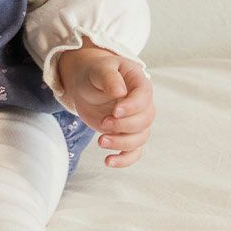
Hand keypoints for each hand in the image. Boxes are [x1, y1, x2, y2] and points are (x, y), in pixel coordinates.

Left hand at [56, 41, 154, 167]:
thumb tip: (120, 91)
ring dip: (122, 143)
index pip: (144, 97)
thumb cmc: (95, 72)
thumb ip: (109, 78)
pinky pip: (133, 152)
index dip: (132, 107)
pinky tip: (108, 161)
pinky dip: (124, 160)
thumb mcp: (99, 69)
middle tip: (103, 123)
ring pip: (140, 138)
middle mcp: (142, 104)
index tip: (115, 111)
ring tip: (100, 141)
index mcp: (139, 83)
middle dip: (124, 126)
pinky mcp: (125, 134)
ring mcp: (134, 121)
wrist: (85, 83)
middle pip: (145, 121)